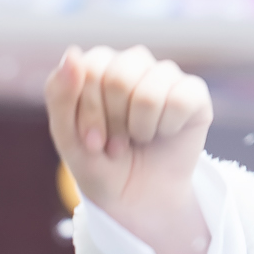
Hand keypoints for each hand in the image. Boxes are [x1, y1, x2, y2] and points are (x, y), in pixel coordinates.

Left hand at [45, 44, 212, 253]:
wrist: (136, 200)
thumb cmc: (99, 166)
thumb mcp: (68, 138)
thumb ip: (60, 96)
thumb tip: (72, 53)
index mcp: (97, 67)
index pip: (90, 68)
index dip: (89, 111)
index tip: (91, 142)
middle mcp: (132, 64)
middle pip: (119, 77)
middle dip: (113, 123)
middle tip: (115, 145)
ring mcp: (164, 75)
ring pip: (149, 92)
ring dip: (139, 129)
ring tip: (137, 141)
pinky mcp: (193, 93)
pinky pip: (180, 99)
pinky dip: (167, 128)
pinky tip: (164, 134)